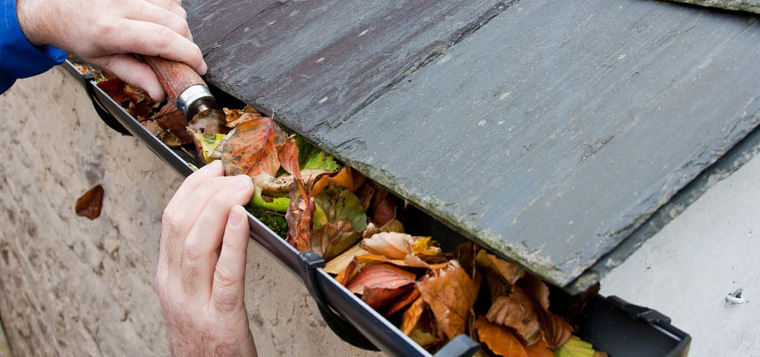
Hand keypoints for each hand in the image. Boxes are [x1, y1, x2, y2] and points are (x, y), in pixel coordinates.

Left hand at [16, 0, 206, 100]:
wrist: (55, 7)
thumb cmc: (77, 34)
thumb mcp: (102, 62)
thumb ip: (135, 76)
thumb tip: (160, 92)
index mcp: (110, 30)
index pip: (163, 40)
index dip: (189, 55)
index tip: (198, 67)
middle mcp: (120, 5)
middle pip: (176, 23)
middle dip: (187, 44)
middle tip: (182, 59)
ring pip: (176, 9)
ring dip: (180, 28)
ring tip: (166, 40)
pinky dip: (171, 12)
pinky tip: (159, 22)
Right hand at [155, 160, 257, 356]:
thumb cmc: (206, 338)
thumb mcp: (194, 295)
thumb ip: (203, 261)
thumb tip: (225, 219)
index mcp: (169, 278)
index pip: (171, 220)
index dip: (192, 188)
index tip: (213, 169)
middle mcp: (175, 287)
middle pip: (180, 225)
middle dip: (206, 190)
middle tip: (232, 174)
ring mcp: (195, 304)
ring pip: (197, 244)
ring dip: (220, 207)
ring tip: (241, 186)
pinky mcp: (221, 321)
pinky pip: (226, 275)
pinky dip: (234, 242)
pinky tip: (243, 219)